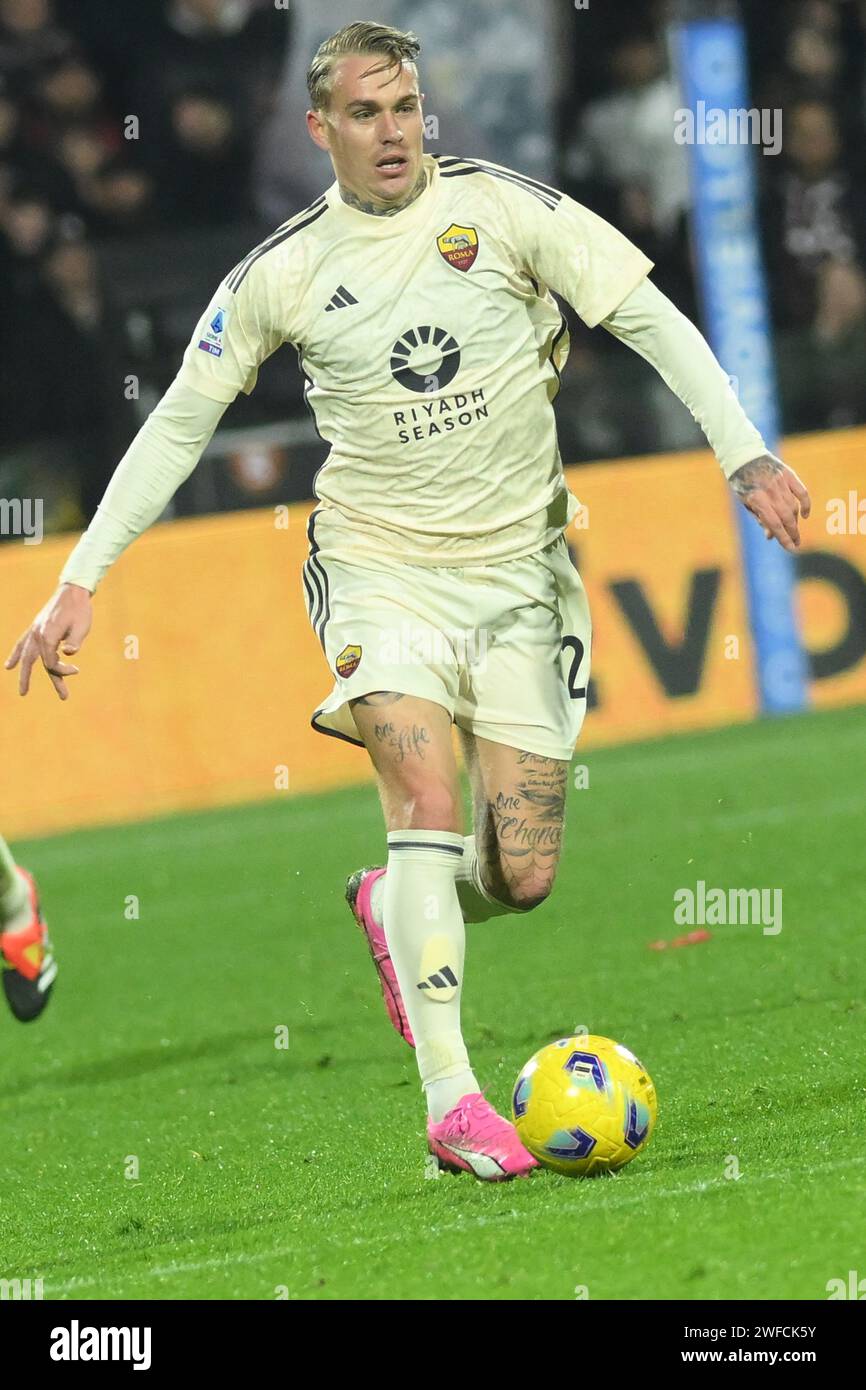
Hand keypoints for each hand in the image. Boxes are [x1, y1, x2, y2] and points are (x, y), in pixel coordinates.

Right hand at [5, 583, 92, 698]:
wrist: (73, 591)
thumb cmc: (80, 610)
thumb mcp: (82, 627)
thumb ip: (74, 641)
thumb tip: (68, 653)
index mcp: (48, 636)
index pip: (51, 663)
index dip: (63, 670)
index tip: (76, 670)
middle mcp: (37, 634)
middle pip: (34, 662)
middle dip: (30, 679)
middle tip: (26, 695)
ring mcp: (35, 630)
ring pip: (26, 656)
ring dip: (23, 673)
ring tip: (22, 690)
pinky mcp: (36, 628)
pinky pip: (22, 644)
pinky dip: (16, 655)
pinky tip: (9, 665)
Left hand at [728, 455, 810, 552]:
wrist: (744, 458)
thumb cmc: (743, 484)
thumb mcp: (746, 503)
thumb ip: (760, 518)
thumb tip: (771, 536)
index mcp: (757, 500)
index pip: (774, 524)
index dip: (783, 538)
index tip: (791, 549)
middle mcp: (770, 492)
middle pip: (786, 517)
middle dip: (793, 533)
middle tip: (796, 544)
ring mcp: (781, 482)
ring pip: (794, 507)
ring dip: (795, 521)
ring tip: (794, 531)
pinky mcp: (789, 475)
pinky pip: (802, 492)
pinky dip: (805, 504)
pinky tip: (804, 515)